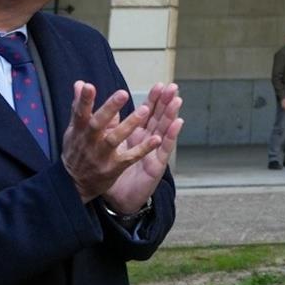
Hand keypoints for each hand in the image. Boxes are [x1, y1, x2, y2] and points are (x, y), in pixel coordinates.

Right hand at [61, 82, 160, 204]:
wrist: (74, 185)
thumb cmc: (77, 150)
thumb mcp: (74, 130)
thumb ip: (79, 106)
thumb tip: (80, 83)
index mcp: (79, 131)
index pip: (80, 113)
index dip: (83, 100)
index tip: (88, 86)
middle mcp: (89, 142)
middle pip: (97, 124)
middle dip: (109, 109)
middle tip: (123, 93)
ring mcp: (101, 156)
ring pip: (115, 139)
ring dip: (129, 125)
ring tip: (144, 110)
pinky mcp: (113, 168)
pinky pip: (130, 157)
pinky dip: (143, 149)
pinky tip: (157, 139)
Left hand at [102, 83, 182, 215]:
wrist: (117, 200)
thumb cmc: (113, 172)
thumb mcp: (108, 146)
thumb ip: (110, 126)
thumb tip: (107, 109)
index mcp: (136, 135)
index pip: (147, 114)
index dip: (154, 100)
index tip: (159, 85)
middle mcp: (147, 141)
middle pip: (158, 118)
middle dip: (166, 102)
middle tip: (172, 87)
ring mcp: (153, 153)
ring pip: (163, 130)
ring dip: (171, 114)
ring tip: (177, 100)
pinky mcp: (156, 166)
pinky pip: (164, 150)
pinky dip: (171, 136)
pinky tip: (178, 123)